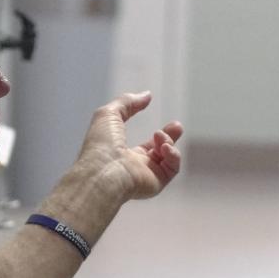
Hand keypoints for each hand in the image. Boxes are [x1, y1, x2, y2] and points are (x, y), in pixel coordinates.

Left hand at [68, 92, 183, 204]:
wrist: (102, 172)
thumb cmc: (101, 144)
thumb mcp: (109, 114)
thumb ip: (128, 102)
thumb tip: (147, 95)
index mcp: (125, 153)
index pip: (148, 145)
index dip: (159, 133)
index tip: (167, 121)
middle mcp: (138, 166)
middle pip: (162, 153)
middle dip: (171, 137)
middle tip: (177, 125)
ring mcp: (148, 175)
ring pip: (169, 158)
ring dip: (168, 142)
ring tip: (159, 136)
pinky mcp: (157, 182)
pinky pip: (173, 168)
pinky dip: (172, 155)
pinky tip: (163, 147)